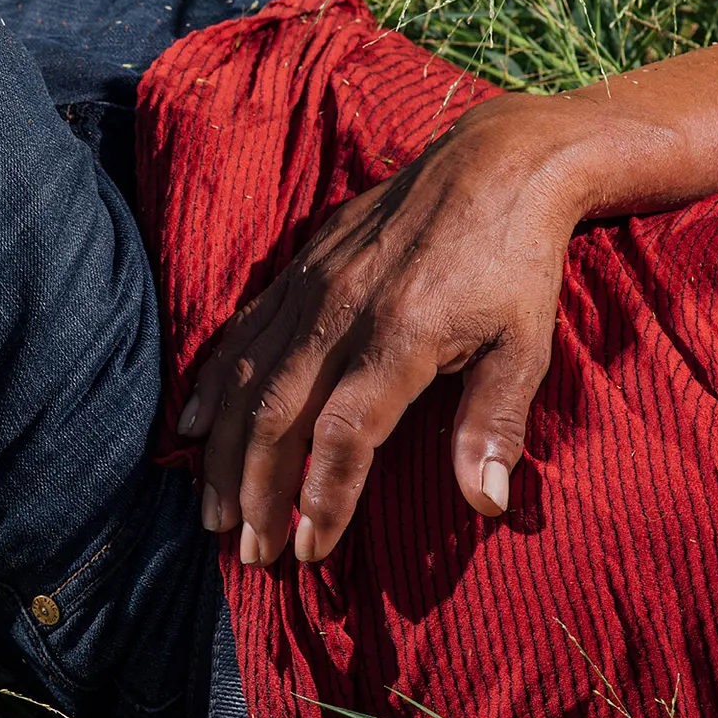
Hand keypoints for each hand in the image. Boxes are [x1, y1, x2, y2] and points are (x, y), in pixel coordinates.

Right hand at [177, 92, 585, 566]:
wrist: (495, 164)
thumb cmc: (517, 263)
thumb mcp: (526, 345)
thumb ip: (495, 423)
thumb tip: (485, 504)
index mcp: (401, 337)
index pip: (343, 436)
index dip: (320, 500)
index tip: (308, 553)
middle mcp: (341, 314)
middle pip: (276, 418)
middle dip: (256, 493)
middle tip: (249, 552)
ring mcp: (310, 288)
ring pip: (244, 382)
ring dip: (222, 454)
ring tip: (212, 512)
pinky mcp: (296, 269)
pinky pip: (238, 335)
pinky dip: (209, 386)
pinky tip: (191, 430)